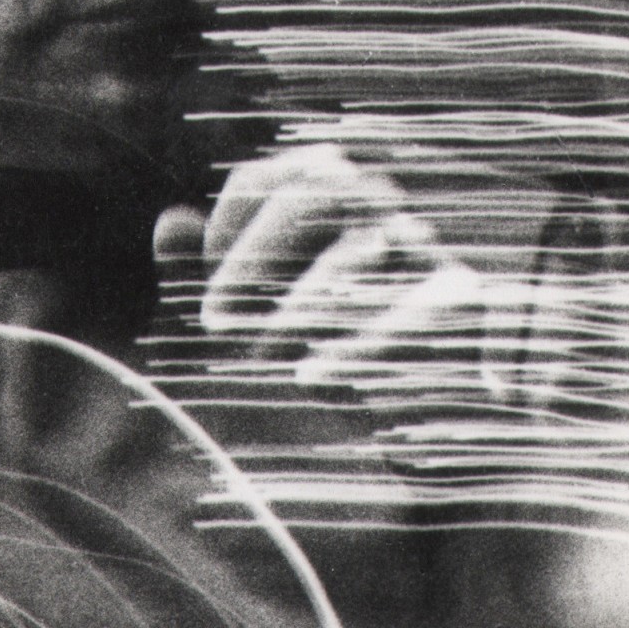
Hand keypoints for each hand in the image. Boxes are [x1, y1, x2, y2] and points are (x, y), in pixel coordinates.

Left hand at [156, 143, 487, 387]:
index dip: (224, 231)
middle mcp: (380, 205)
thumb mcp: (241, 320)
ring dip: (297, 305)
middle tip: (215, 324)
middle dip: (252, 259)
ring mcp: (424, 247)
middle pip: (311, 194)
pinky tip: (311, 376)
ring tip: (261, 355)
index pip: (264, 178)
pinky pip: (411, 308)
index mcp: (326, 192)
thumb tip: (167, 222)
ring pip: (358, 249)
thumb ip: (199, 271)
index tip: (206, 296)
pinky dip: (355, 344)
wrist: (400, 449)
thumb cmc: (312, 365)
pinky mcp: (461, 299)